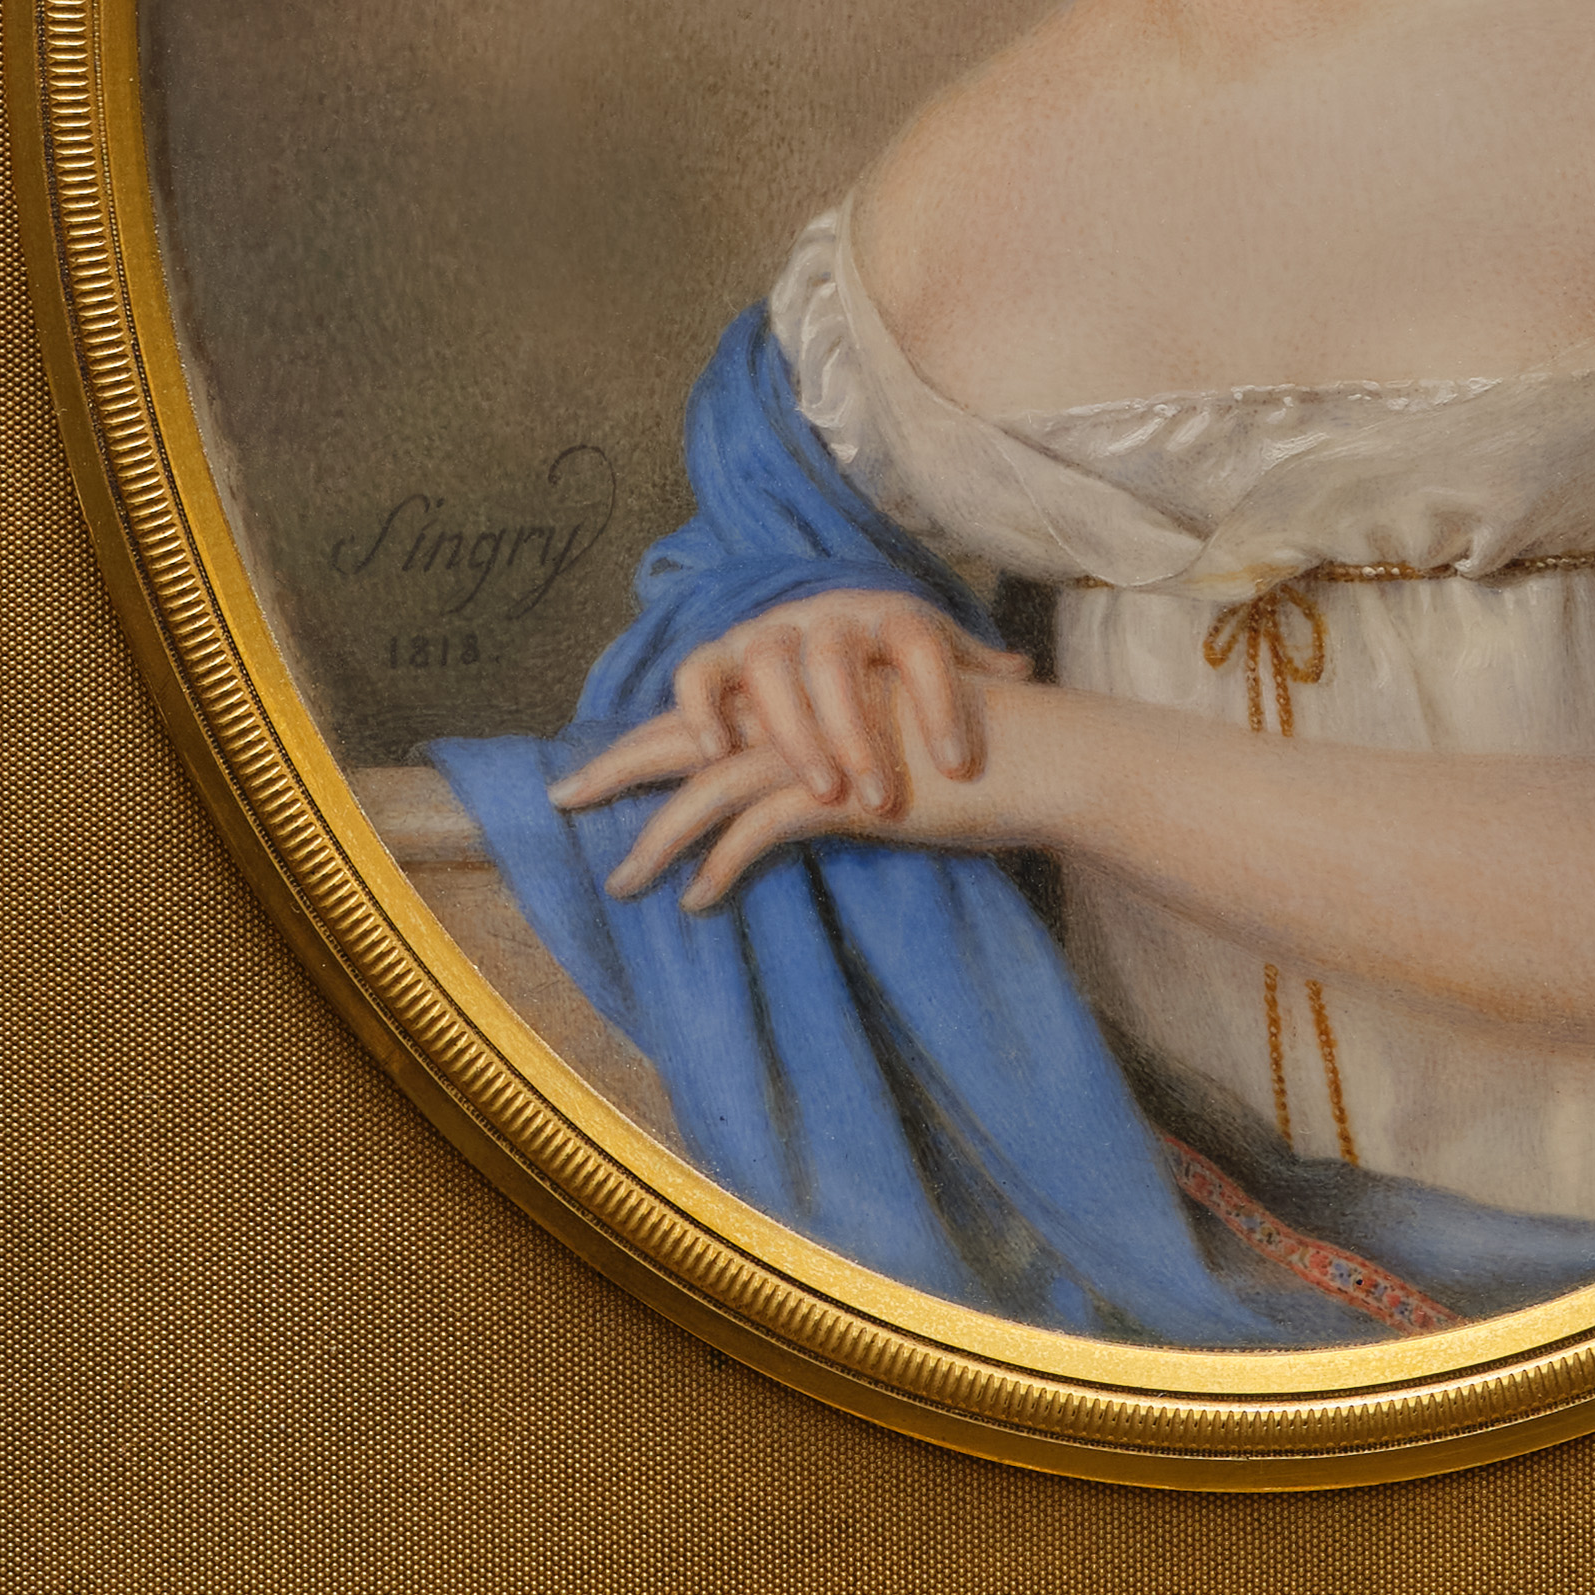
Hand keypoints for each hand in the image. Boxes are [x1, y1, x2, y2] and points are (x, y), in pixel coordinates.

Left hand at [548, 589, 1030, 912]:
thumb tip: (800, 791)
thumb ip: (837, 757)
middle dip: (615, 770)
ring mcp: (816, 747)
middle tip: (558, 797)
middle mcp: (799, 710)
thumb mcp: (888, 749)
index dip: (646, 736)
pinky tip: (693, 900)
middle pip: (683, 736)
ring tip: (619, 882)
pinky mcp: (839, 791)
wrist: (1035, 755)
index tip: (598, 766)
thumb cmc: (972, 757)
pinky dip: (717, 867)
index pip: (705, 709)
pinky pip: (755, 830)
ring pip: (706, 788)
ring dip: (654, 839)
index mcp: (802, 694)